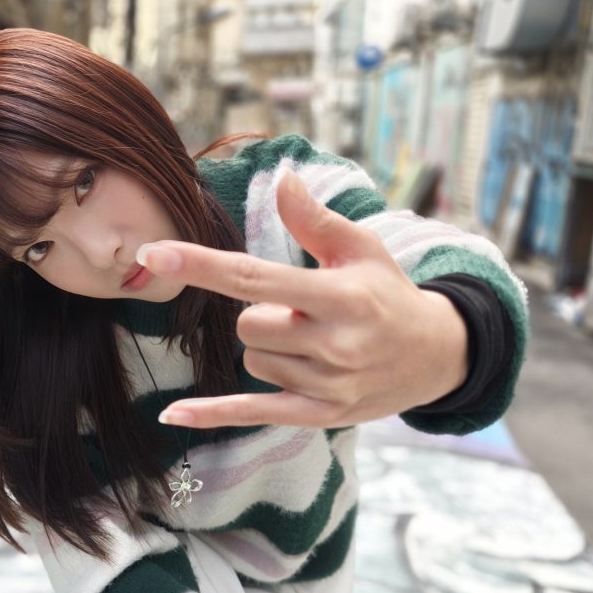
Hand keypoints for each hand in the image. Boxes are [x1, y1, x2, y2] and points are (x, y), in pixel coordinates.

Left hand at [137, 168, 468, 428]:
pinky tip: (171, 414)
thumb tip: (281, 178)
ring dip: (269, 349)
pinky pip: (251, 412)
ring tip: (312, 343)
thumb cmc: (389, 294)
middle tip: (300, 312)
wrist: (436, 357)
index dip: (201, 264)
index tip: (155, 252)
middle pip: (247, 326)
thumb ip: (315, 221)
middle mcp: (332, 343)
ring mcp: (326, 384)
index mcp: (340, 296)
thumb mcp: (362, 250)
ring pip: (254, 362)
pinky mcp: (318, 414)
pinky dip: (211, 413)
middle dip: (260, 315)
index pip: (254, 278)